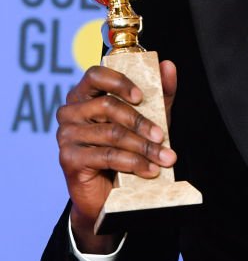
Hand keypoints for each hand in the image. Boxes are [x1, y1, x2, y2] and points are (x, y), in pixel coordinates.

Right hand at [57, 60, 176, 251]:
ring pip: (111, 134)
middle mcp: (70, 112)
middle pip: (107, 106)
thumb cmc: (127, 151)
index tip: (141, 96)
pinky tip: (150, 170)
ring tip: (165, 158)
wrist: (108, 195)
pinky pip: (106, 155)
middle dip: (141, 122)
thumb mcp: (148, 121)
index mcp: (84, 96)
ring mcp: (66, 135)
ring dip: (143, 147)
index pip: (95, 75)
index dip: (118, 82)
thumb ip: (159, 94)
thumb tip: (168, 65)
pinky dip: (133, 163)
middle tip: (163, 137)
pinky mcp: (69, 158)